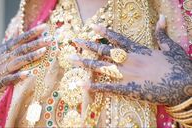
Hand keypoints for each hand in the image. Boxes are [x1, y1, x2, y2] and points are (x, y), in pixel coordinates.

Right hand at [0, 24, 49, 91]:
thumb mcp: (0, 50)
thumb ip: (11, 42)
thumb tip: (19, 30)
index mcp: (6, 49)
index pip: (21, 39)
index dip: (32, 33)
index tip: (44, 27)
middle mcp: (6, 57)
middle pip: (23, 48)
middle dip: (37, 43)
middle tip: (50, 39)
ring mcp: (3, 68)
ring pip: (19, 61)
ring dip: (31, 56)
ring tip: (43, 52)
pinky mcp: (0, 81)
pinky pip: (10, 79)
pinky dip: (18, 76)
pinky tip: (28, 74)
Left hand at [71, 15, 191, 105]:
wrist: (184, 85)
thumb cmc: (178, 66)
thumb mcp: (170, 47)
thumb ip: (161, 33)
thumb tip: (162, 17)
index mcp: (137, 50)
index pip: (117, 38)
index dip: (104, 32)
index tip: (92, 26)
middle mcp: (128, 60)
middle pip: (103, 51)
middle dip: (88, 45)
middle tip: (74, 41)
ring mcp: (126, 74)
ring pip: (101, 66)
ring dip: (85, 62)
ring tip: (71, 59)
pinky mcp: (127, 88)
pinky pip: (107, 87)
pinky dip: (94, 86)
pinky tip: (82, 84)